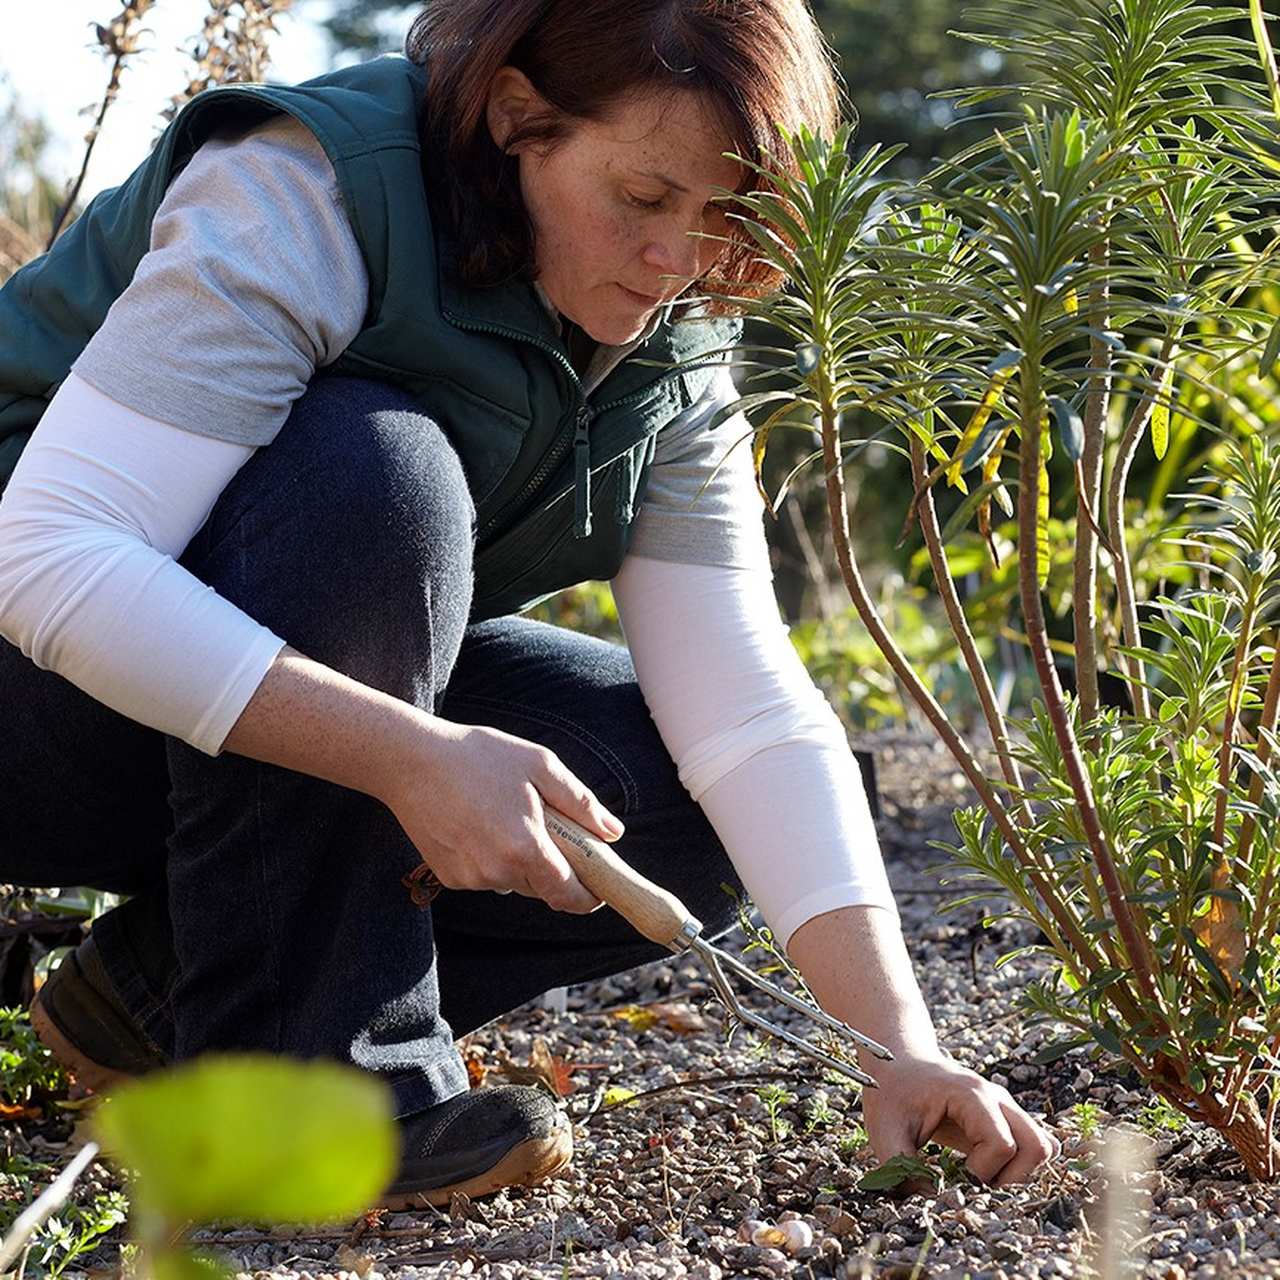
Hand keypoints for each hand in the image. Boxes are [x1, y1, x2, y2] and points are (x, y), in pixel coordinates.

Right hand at [383, 716, 623, 912]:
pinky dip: (491, 858)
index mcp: (525, 848)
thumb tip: (613, 833)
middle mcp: (497, 872)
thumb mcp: (539, 765)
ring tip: (504, 815)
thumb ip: (580, 803)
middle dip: (552, 865)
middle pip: (542, 887)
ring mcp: (470, 878)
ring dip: (520, 860)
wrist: (411, 761)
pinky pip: (485, 876)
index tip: (597, 888)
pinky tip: (478, 824)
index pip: (569, 895)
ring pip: (513, 881)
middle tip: (545, 825)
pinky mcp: (448, 878)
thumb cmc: (479, 756)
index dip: (589, 897)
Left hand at [861, 1051, 1060, 1187]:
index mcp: (970, 1095)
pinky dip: (1022, 1166)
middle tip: (977, 1183)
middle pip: (1037, 1145)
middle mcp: (997, 1098)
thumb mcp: (884, 1129)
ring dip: (1020, 1173)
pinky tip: (990, 1170)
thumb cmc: (893, 1094)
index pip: (1002, 1144)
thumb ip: (901, 1167)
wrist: (900, 1063)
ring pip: (1043, 1146)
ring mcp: (1006, 1107)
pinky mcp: (1006, 1118)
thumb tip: (931, 1202)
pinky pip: (1035, 1145)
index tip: (956, 1174)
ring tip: (984, 1177)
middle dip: (1012, 1178)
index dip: (983, 1172)